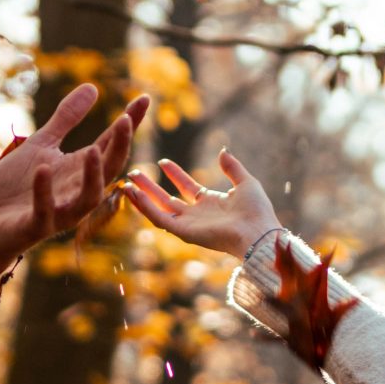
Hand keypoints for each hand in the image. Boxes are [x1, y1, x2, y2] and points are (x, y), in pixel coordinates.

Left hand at [0, 84, 148, 284]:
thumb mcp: (42, 144)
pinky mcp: (35, 226)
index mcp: (80, 170)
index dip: (129, 123)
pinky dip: (45, 193)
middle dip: (119, 147)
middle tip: (125, 120)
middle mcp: (76, 191)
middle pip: (108, 171)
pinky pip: (44, 211)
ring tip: (94, 150)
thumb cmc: (19, 187)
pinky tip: (44, 169)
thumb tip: (92, 87)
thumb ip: (66, 120)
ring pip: (87, 198)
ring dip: (92, 176)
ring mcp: (59, 211)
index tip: (144, 98)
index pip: (110, 145)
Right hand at [123, 150, 282, 258]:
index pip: (187, 187)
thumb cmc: (257, 211)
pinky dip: (145, 207)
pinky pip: (159, 218)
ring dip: (141, 196)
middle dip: (150, 186)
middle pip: (167, 199)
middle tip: (134, 172)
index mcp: (211, 203)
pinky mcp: (183, 232)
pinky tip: (134, 194)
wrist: (257, 231)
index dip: (175, 174)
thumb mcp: (246, 182)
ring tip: (127, 182)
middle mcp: (197, 215)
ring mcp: (188, 224)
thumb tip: (222, 151)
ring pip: (158, 209)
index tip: (163, 162)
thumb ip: (232, 167)